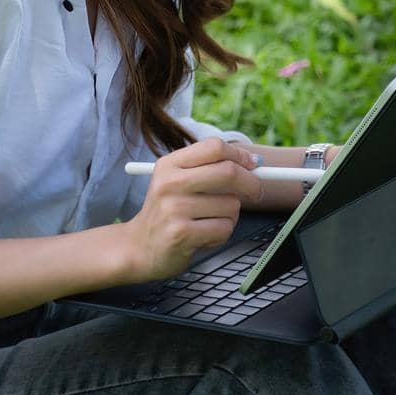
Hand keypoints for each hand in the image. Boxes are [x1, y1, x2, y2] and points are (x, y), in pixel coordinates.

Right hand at [121, 138, 265, 283]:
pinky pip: (224, 229)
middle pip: (228, 172)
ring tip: (210, 221)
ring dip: (230, 216)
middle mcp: (169, 183)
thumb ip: (209, 169)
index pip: (214, 147)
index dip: (240, 155)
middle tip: (256, 192)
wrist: (139, 247)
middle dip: (251, 183)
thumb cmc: (168, 212)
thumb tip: (253, 163)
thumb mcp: (177, 181)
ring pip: (231, 205)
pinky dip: (221, 235)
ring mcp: (174, 208)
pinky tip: (204, 236)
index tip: (253, 165)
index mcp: (169, 164)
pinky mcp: (181, 234)